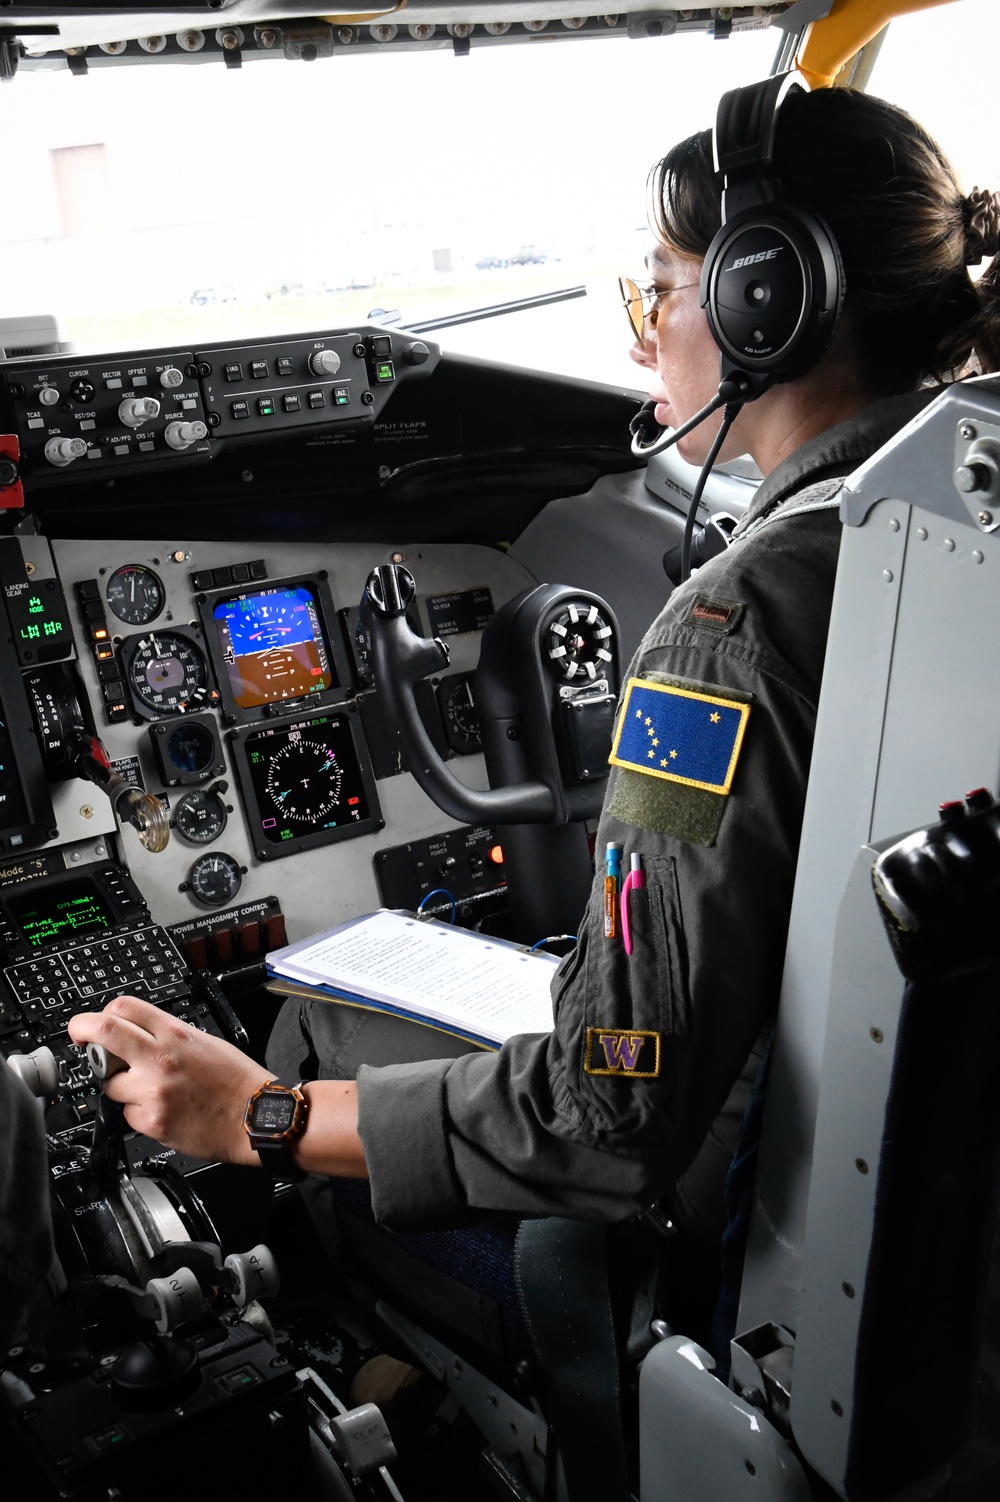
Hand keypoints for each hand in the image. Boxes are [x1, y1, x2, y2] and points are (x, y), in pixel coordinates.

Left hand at [68, 996, 270, 1166]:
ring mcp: (153, 1091)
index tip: (94, 1024)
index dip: (101, 1013)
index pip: (123, 1008)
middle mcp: (160, 1059)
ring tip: (150, 1091)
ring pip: (109, 1084)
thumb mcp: (205, 1042)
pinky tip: (163, 1111)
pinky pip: (127, 1114)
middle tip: (81, 1040)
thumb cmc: (237, 1081)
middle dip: (82, 1032)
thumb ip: (167, 1036)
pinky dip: (139, 1113)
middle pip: (102, 1033)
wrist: (256, 1118)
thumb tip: (135, 1036)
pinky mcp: (151, 1122)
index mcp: (175, 1034)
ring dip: (121, 1087)